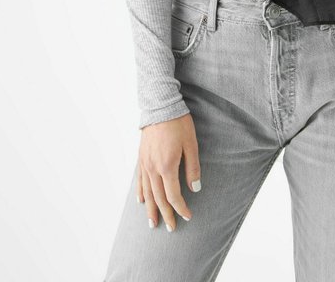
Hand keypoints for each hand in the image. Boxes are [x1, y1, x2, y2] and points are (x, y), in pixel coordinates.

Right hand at [136, 113, 201, 230]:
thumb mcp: (191, 144)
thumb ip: (192, 167)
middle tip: (171, 228)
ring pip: (147, 192)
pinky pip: (139, 180)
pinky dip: (140, 192)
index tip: (187, 216)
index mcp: (167, 166)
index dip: (181, 208)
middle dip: (165, 214)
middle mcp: (153, 168)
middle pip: (159, 198)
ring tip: (153, 223)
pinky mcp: (141, 157)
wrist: (160, 106)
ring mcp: (145, 163)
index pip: (173, 195)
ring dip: (150, 209)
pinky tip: (141, 201)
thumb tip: (195, 188)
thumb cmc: (179, 123)